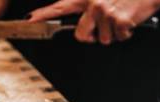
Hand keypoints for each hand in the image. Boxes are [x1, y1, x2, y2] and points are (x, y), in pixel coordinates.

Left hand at [28, 0, 159, 44]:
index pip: (60, 6)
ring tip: (122, 18)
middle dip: (92, 37)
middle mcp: (93, 3)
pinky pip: (119, 38)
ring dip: (114, 34)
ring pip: (103, 40)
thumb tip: (85, 28)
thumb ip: (91, 9)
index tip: (29, 19)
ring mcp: (106, 12)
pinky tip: (130, 19)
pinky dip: (127, 33)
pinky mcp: (119, 20)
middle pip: (81, 35)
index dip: (43, 14)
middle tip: (105, 27)